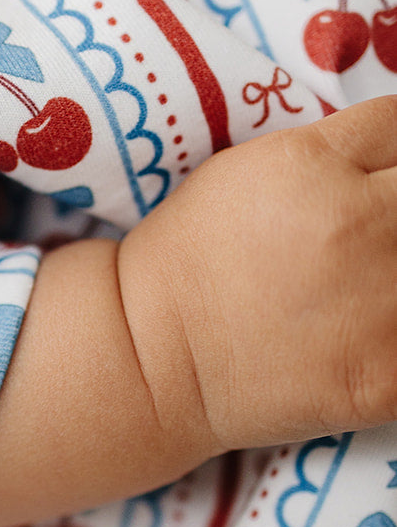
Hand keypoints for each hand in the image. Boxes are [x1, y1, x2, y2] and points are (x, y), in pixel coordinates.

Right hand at [117, 94, 396, 454]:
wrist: (154, 360)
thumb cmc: (200, 255)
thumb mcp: (261, 166)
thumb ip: (345, 147)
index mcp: (320, 168)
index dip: (393, 156)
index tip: (370, 187)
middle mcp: (361, 230)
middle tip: (365, 240)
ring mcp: (384, 310)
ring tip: (364, 286)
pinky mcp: (390, 378)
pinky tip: (368, 335)